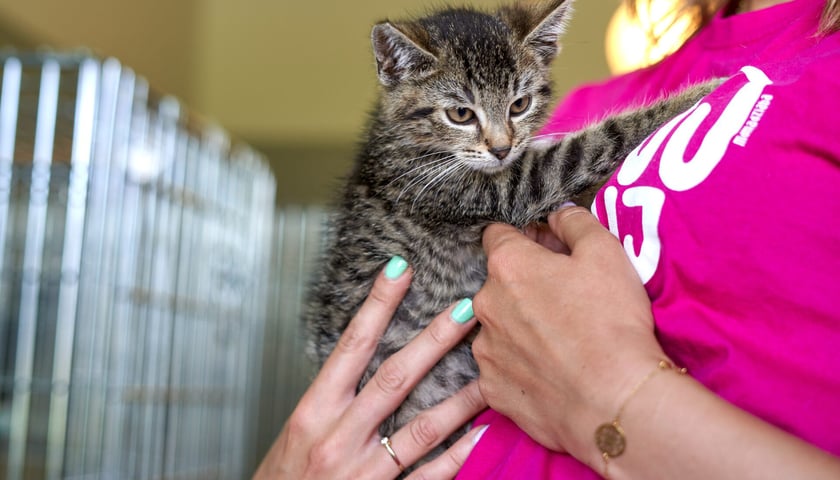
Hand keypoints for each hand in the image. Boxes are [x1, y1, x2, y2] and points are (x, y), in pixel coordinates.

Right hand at [254, 261, 486, 478]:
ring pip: (422, 427)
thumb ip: (335, 395)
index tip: (400, 270)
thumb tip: (369, 352)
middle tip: (466, 309)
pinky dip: (458, 454)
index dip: (378, 305)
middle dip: (434, 340)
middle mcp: (337, 436)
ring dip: (460, 397)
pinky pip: (429, 475)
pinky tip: (483, 433)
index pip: (352, 345)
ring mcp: (362, 470)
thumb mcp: (301, 427)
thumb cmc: (286, 474)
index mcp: (314, 410)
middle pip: (394, 378)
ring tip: (489, 369)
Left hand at [472, 206, 665, 456]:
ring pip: (499, 326)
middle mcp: (485, 304)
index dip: (526, 239)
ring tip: (560, 343)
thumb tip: (557, 215)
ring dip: (520, 327)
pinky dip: (521, 366)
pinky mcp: (492, 389)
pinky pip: (502, 368)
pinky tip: (551, 372)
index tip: (548, 252)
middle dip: (524, 285)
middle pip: (498, 282)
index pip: (498, 235)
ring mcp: (485, 350)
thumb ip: (575, 223)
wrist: (612, 403)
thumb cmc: (611, 322)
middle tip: (564, 300)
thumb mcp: (606, 253)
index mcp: (508, 265)